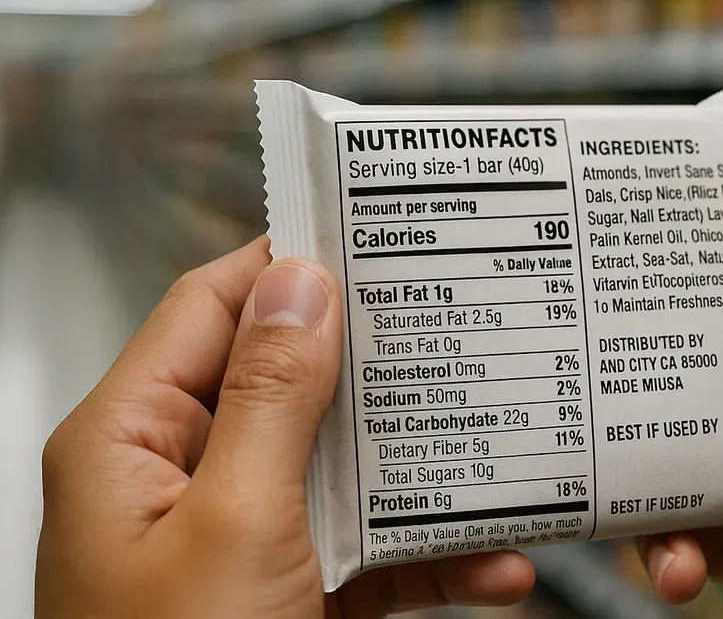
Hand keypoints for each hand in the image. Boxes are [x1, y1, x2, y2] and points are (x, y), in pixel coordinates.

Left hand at [36, 237, 533, 618]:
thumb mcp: (234, 524)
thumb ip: (272, 400)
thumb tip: (301, 283)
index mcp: (130, 441)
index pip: (213, 308)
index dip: (289, 262)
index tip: (371, 229)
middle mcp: (182, 479)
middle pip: (293, 386)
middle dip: (380, 367)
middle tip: (459, 325)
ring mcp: (242, 539)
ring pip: (345, 471)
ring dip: (426, 473)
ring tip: (502, 450)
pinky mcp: (291, 593)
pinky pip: (369, 554)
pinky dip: (433, 558)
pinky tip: (495, 564)